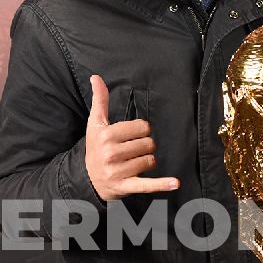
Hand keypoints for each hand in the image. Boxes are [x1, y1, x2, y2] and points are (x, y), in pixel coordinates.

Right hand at [84, 74, 178, 200]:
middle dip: (145, 146)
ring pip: (150, 161)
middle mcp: (111, 153)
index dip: (141, 130)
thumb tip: (96, 76)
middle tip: (133, 150)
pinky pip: (147, 185)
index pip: (142, 127)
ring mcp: (117, 171)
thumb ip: (100, 99)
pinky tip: (175, 183)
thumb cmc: (96, 146)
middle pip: (148, 144)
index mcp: (107, 135)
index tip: (132, 135)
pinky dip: (162, 184)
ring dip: (147, 161)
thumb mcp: (95, 123)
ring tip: (133, 163)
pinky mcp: (125, 186)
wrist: (87, 178)